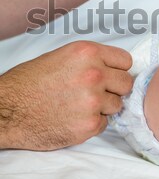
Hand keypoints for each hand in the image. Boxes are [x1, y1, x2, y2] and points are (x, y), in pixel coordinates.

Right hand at [0, 41, 132, 149]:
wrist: (7, 110)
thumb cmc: (28, 83)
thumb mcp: (61, 57)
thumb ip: (91, 61)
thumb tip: (112, 69)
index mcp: (87, 53)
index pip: (126, 61)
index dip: (118, 69)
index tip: (112, 75)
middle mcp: (94, 74)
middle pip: (126, 83)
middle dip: (114, 89)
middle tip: (97, 93)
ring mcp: (93, 101)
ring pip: (117, 105)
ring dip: (103, 107)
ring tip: (79, 105)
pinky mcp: (89, 125)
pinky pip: (104, 124)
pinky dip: (92, 123)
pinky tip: (72, 118)